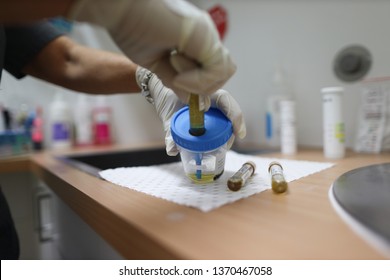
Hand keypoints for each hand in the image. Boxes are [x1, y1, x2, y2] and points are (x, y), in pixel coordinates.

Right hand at [68, 0, 235, 102]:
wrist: (120, 9)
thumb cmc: (132, 28)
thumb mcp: (156, 63)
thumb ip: (175, 80)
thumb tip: (190, 100)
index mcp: (196, 39)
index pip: (213, 70)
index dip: (200, 85)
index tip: (177, 84)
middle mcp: (206, 35)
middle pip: (223, 72)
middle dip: (202, 86)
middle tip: (177, 79)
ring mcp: (207, 33)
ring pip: (223, 72)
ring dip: (199, 82)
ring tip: (174, 68)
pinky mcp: (205, 35)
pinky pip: (216, 69)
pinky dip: (198, 79)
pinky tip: (176, 69)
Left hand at [136, 67, 245, 155]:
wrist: (162, 93)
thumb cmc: (167, 98)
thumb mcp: (168, 114)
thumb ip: (170, 132)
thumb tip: (172, 150)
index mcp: (206, 93)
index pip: (226, 101)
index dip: (235, 116)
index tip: (238, 133)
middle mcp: (214, 100)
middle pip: (230, 114)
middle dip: (232, 131)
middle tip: (225, 147)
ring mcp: (214, 109)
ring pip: (226, 122)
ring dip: (227, 136)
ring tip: (220, 150)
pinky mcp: (211, 117)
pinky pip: (220, 126)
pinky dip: (220, 137)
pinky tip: (217, 147)